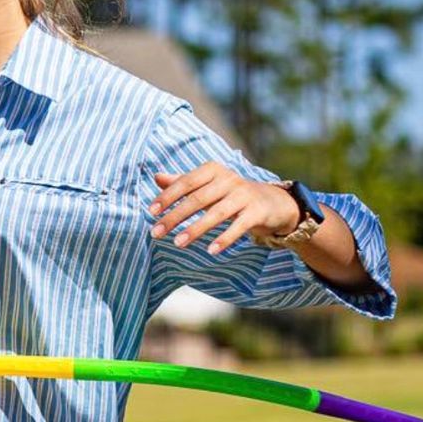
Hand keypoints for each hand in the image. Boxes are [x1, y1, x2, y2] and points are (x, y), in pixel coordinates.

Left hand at [150, 164, 301, 255]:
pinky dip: (225, 238)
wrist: (271, 201)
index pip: (186, 182)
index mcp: (212, 170)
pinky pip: (239, 226)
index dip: (167, 196)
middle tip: (156, 233)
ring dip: (195, 229)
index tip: (151, 211)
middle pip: (198, 199)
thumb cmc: (230, 193)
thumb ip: (182, 182)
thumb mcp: (207, 185)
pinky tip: (211, 250)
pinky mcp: (257, 212)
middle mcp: (228, 180)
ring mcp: (244, 195)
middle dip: (175, 216)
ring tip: (178, 243)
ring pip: (216, 213)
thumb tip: (156, 176)